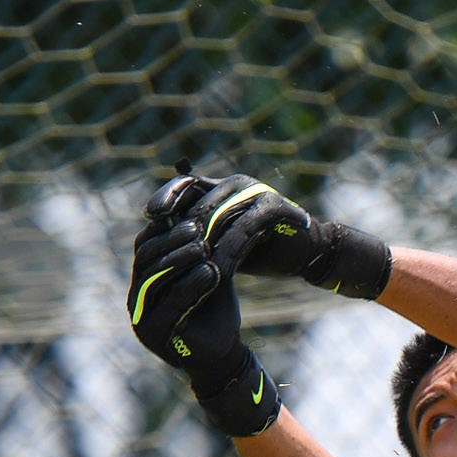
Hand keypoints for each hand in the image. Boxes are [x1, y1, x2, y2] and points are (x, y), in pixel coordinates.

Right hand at [127, 215, 277, 436]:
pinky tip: (211, 271)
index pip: (145, 244)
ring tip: (204, 246)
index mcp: (143, 280)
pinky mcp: (154, 336)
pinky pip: (170, 305)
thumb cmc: (214, 308)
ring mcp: (140, 319)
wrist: (224, 352)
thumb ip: (198, 246)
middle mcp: (135, 298)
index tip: (190, 212)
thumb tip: (199, 203)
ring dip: (179, 259)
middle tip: (198, 227)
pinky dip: (190, 286)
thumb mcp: (206, 269)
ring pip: (154, 280)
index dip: (164, 226)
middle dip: (171, 240)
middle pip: (145, 259)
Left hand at [178, 173, 391, 300]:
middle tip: (164, 252)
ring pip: (217, 216)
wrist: (306, 253)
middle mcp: (237, 184)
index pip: (185, 184)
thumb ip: (198, 235)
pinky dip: (227, 253)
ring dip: (200, 243)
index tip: (150, 217)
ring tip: (185, 267)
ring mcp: (256, 193)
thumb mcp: (222, 241)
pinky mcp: (273, 209)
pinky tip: (215, 272)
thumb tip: (157, 241)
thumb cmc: (261, 250)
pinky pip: (241, 231)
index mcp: (222, 186)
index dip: (166, 197)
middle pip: (197, 198)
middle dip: (179, 227)